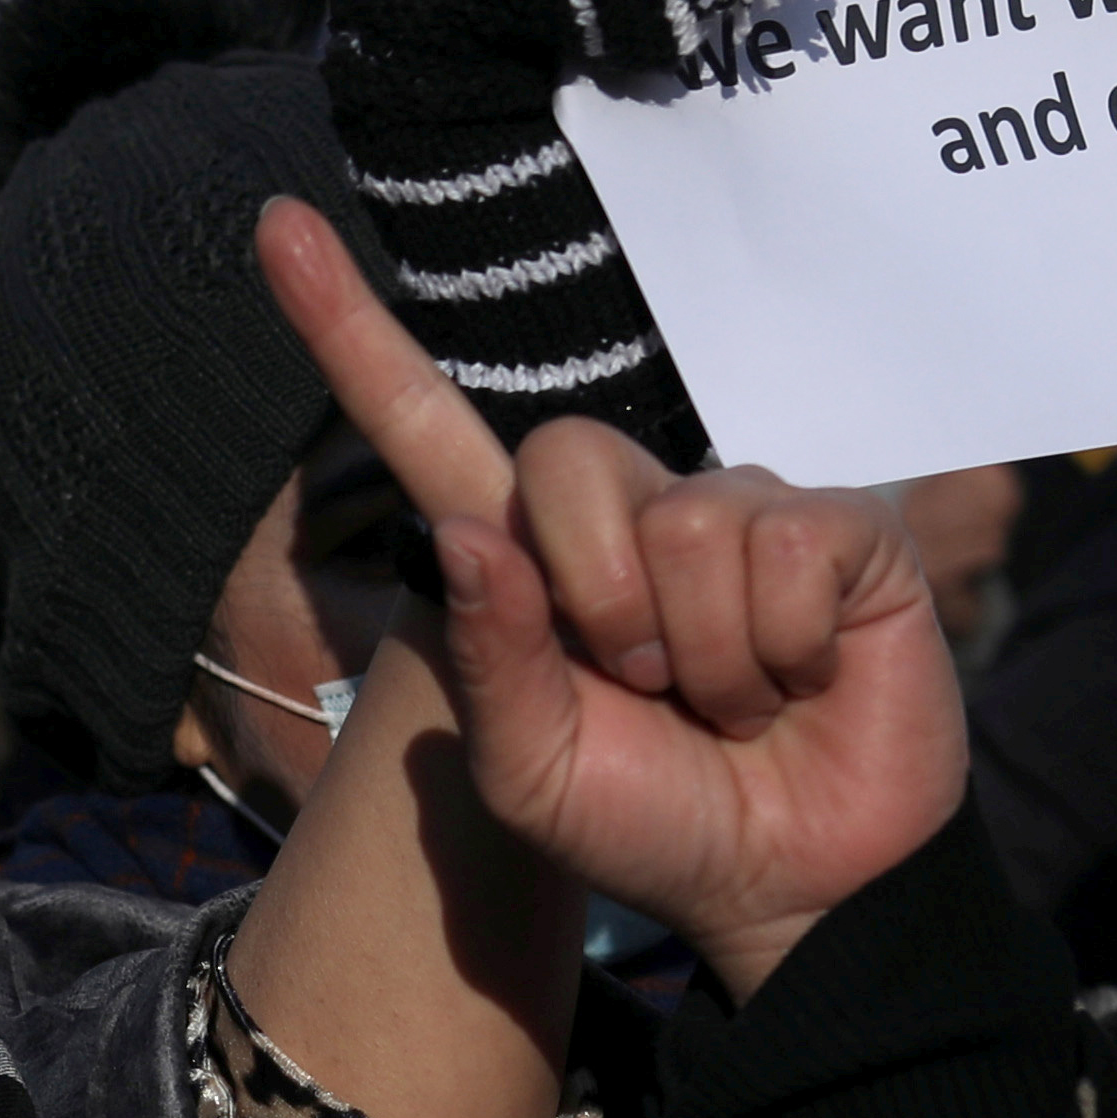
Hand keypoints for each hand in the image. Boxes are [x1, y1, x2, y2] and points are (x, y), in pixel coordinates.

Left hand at [256, 195, 960, 991]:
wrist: (791, 887)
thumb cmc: (650, 823)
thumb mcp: (533, 772)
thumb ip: (491, 660)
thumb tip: (470, 531)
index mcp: (527, 558)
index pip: (426, 422)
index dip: (351, 331)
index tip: (274, 230)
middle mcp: (631, 509)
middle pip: (567, 461)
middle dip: (601, 599)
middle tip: (649, 690)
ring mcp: (739, 508)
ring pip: (691, 521)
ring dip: (705, 652)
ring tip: (732, 701)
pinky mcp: (842, 531)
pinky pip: (788, 546)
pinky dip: (786, 644)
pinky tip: (804, 680)